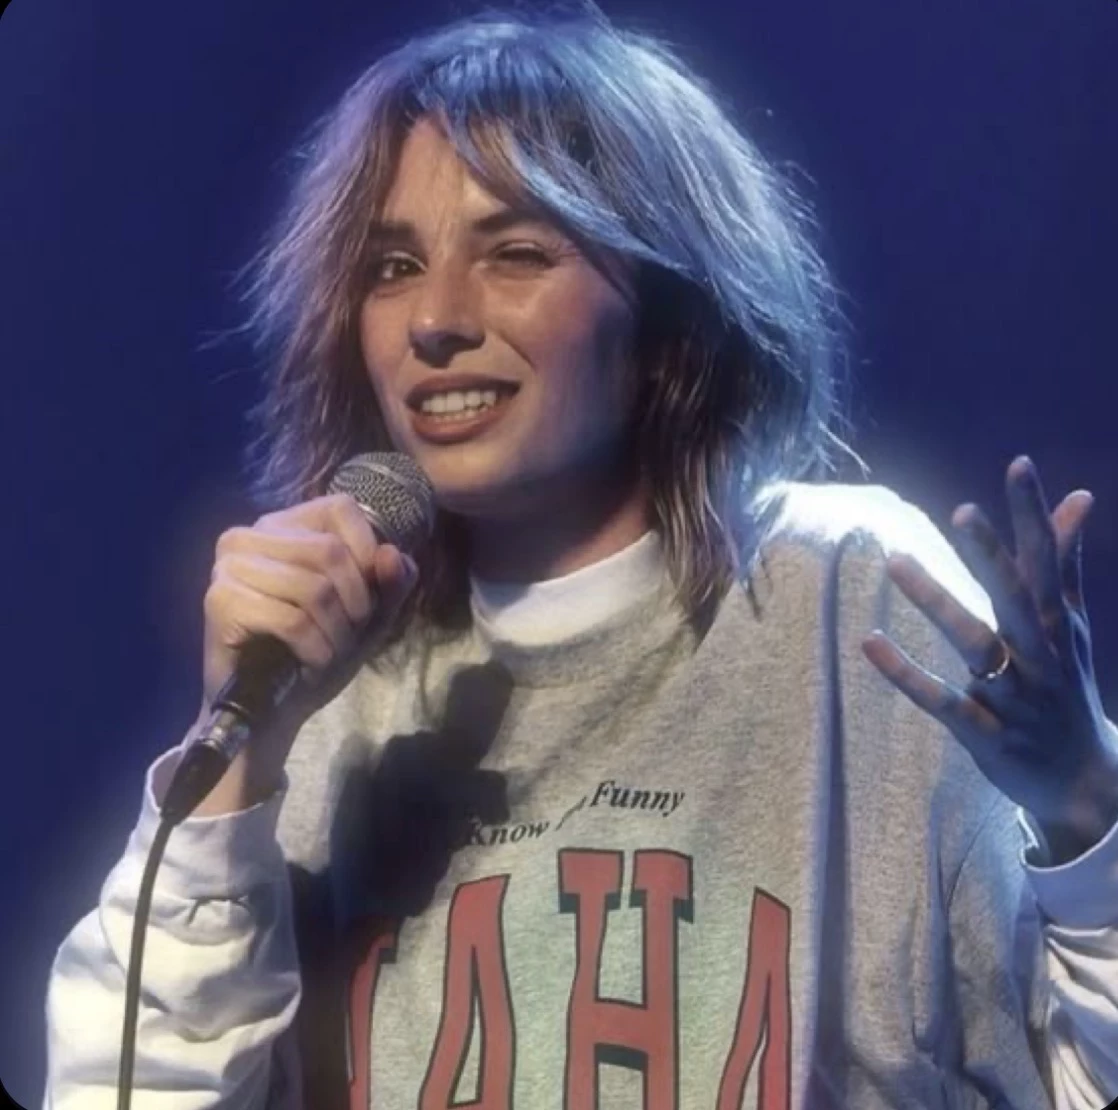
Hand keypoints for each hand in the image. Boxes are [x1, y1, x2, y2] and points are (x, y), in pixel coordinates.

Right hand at [192, 493, 418, 811]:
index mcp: (285, 524)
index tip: (366, 596)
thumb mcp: (371, 614)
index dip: (368, 553)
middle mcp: (249, 534)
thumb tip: (393, 555)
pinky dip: (315, 649)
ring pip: (313, 587)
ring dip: (336, 632)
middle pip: (330, 551)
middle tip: (346, 635)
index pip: (341, 508)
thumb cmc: (319, 650)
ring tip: (328, 651)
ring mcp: (229, 565)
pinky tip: (310, 663)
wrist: (272, 710)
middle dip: (355, 603)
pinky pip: (291, 619)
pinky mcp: (220, 600)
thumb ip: (392, 581)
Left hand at [862, 456, 1117, 861]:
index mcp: (1057, 627)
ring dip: (938, 604)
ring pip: (976, 646)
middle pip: (1017, 600)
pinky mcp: (985, 733)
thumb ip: (1064, 563)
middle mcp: (1039, 657)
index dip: (1034, 516)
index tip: (1018, 466)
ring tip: (895, 560)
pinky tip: (868, 642)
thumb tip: (1078, 496)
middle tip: (963, 513)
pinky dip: (906, 674)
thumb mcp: (1069, 626)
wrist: (1085, 783)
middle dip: (994, 558)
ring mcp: (1012, 697)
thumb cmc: (1066, 688)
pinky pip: (942, 702)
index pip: (1048, 563)